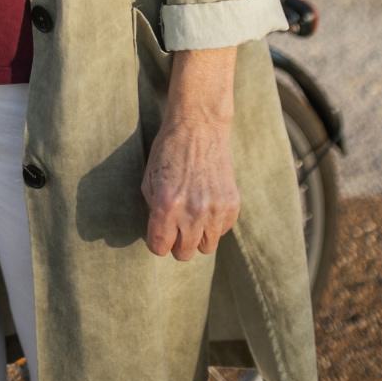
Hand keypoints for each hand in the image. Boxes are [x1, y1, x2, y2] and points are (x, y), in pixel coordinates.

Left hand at [141, 116, 240, 259]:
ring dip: (198, 237)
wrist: (199, 126)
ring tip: (193, 217)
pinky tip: (207, 203)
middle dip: (177, 243)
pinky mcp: (231, 205)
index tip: (159, 235)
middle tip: (176, 227)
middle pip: (184, 253)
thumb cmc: (169, 150)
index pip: (160, 248)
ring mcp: (215, 209)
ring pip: (206, 248)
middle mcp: (192, 212)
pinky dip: (214, 224)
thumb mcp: (149, 179)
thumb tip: (161, 235)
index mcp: (166, 205)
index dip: (157, 243)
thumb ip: (154, 211)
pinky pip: (222, 231)